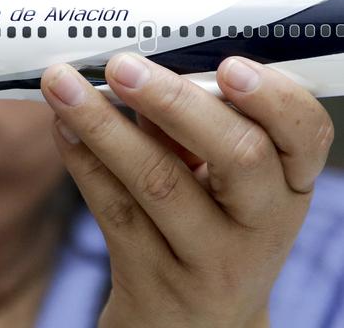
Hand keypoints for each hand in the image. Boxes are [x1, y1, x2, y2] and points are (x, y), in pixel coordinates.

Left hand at [41, 54, 332, 327]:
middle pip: (237, 156)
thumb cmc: (209, 230)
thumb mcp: (225, 188)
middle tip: (122, 65)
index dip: (274, 99)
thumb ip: (193, 130)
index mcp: (287, 187)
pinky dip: (83, 160)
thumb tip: (139, 66)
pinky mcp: (152, 278)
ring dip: (103, 126)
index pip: (305, 135)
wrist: (192, 324)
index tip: (229, 65)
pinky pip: (113, 209)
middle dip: (174, 102)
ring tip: (62, 86)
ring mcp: (207, 260)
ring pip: (157, 183)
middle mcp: (260, 225)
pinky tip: (62, 126)